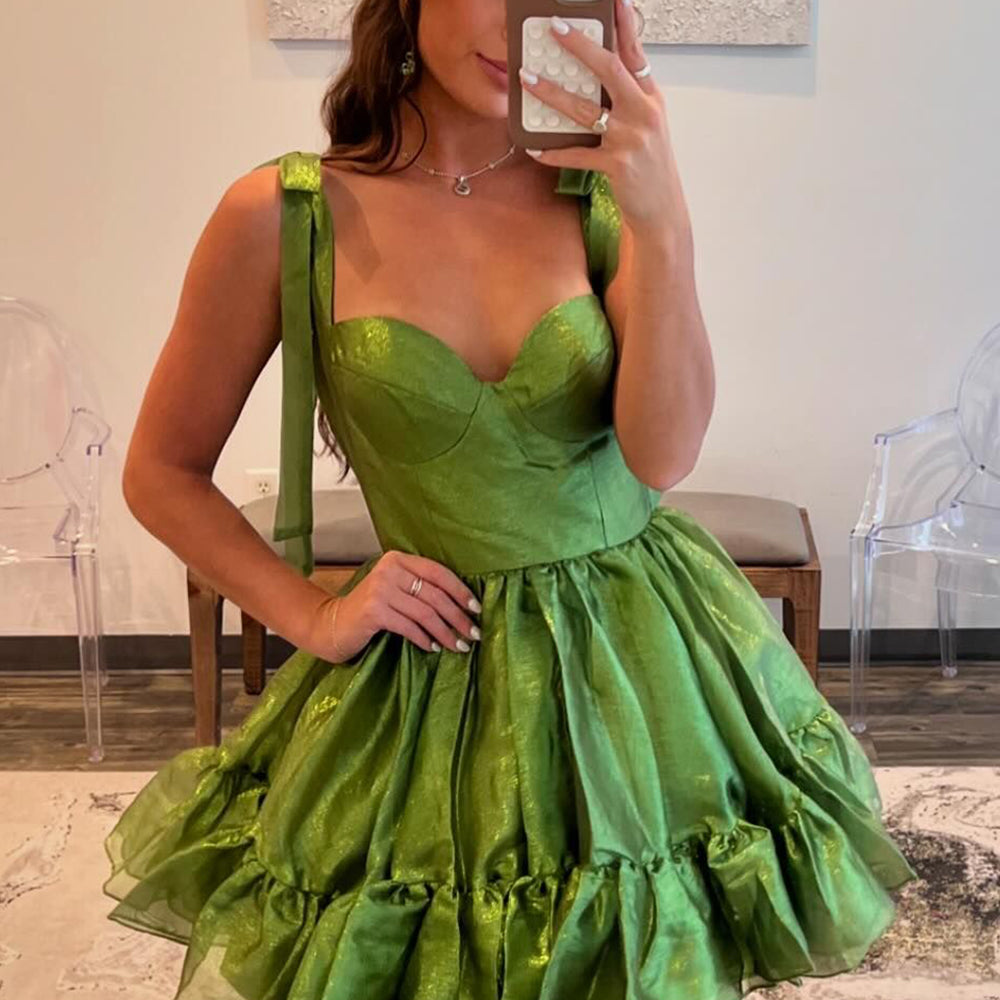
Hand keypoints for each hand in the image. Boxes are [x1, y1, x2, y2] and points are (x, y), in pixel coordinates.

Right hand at [308, 550, 482, 662]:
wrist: (334, 624)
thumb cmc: (373, 609)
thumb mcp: (396, 590)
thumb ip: (421, 588)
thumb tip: (463, 605)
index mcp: (399, 559)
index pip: (438, 572)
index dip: (460, 591)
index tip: (477, 609)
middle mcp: (389, 569)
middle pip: (435, 595)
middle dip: (458, 617)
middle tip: (473, 634)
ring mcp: (380, 589)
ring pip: (425, 613)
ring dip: (445, 632)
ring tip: (458, 646)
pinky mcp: (374, 611)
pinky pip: (409, 627)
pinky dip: (424, 639)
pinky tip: (433, 647)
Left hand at [518, 0, 690, 238]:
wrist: (662, 208)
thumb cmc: (650, 165)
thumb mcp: (648, 125)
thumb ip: (629, 98)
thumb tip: (599, 72)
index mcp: (650, 98)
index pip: (635, 52)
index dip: (623, 23)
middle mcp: (643, 113)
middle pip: (609, 69)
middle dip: (580, 46)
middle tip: (554, 28)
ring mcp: (630, 139)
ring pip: (584, 109)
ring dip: (552, 93)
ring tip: (528, 78)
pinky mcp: (616, 165)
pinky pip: (577, 154)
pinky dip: (554, 152)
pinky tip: (535, 148)